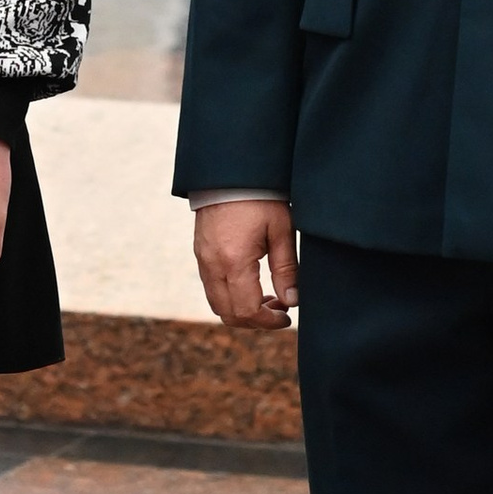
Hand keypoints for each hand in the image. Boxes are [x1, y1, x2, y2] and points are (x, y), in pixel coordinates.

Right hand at [195, 200, 299, 330]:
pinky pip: (211, 287)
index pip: (247, 310)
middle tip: (280, 310)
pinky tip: (251, 283)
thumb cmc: (260, 198)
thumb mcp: (281, 231)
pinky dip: (230, 296)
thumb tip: (292, 301)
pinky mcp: (200, 253)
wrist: (230, 172)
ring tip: (268, 297)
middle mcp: (212, 265)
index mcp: (234, 261)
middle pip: (228, 314)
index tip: (287, 317)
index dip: (268, 321)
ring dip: (241, 310)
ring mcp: (202, 259)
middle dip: (255, 321)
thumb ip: (286, 270)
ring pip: (217, 303)